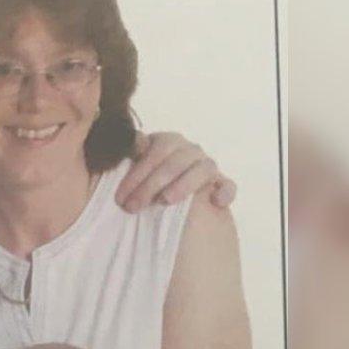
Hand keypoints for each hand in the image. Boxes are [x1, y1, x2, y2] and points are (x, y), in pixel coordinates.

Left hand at [115, 132, 236, 212]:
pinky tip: (215, 202)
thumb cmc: (145, 182)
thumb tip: (133, 140)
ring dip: (184, 184)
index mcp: (167, 142)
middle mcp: (189, 150)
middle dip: (151, 185)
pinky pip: (228, 185)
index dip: (137, 174)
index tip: (120, 197)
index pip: (155, 151)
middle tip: (132, 207)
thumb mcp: (133, 168)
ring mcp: (207, 165)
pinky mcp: (221, 183)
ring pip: (202, 169)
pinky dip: (224, 191)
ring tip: (166, 201)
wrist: (165, 197)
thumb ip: (131, 154)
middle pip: (175, 162)